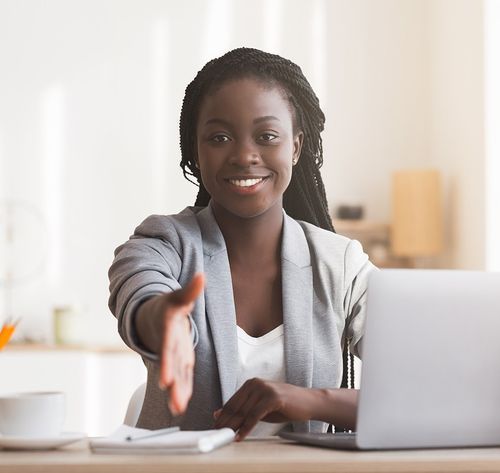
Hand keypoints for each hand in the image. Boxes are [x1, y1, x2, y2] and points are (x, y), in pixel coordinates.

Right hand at [159, 273, 204, 415]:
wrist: (151, 316)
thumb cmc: (166, 306)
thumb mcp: (178, 296)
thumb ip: (190, 289)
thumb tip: (201, 276)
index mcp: (167, 329)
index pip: (168, 347)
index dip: (167, 363)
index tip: (166, 380)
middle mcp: (168, 345)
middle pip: (171, 366)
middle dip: (173, 384)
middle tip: (174, 400)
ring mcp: (173, 354)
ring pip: (176, 375)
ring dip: (176, 392)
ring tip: (179, 409)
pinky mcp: (179, 360)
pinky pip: (181, 376)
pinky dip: (181, 389)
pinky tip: (182, 405)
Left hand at [213, 379, 313, 440]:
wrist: (308, 402)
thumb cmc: (284, 406)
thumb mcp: (261, 407)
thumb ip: (243, 410)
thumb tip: (219, 413)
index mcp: (251, 384)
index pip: (232, 402)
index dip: (223, 416)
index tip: (215, 427)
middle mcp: (255, 383)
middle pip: (235, 407)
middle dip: (226, 422)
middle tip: (218, 435)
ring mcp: (264, 389)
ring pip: (243, 411)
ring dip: (233, 427)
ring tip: (226, 437)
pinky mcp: (272, 398)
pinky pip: (254, 415)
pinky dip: (246, 428)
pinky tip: (240, 436)